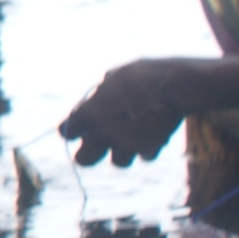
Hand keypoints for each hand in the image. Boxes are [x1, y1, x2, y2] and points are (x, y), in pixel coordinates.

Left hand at [59, 58, 200, 165]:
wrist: (171, 86)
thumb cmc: (141, 75)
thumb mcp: (115, 76)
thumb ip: (103, 90)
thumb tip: (100, 93)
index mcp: (88, 112)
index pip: (67, 131)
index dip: (72, 130)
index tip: (78, 127)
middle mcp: (102, 133)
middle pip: (83, 160)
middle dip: (89, 154)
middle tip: (97, 144)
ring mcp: (125, 143)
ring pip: (118, 162)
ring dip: (123, 152)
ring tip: (131, 136)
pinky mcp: (149, 148)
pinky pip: (145, 156)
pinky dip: (148, 148)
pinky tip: (153, 134)